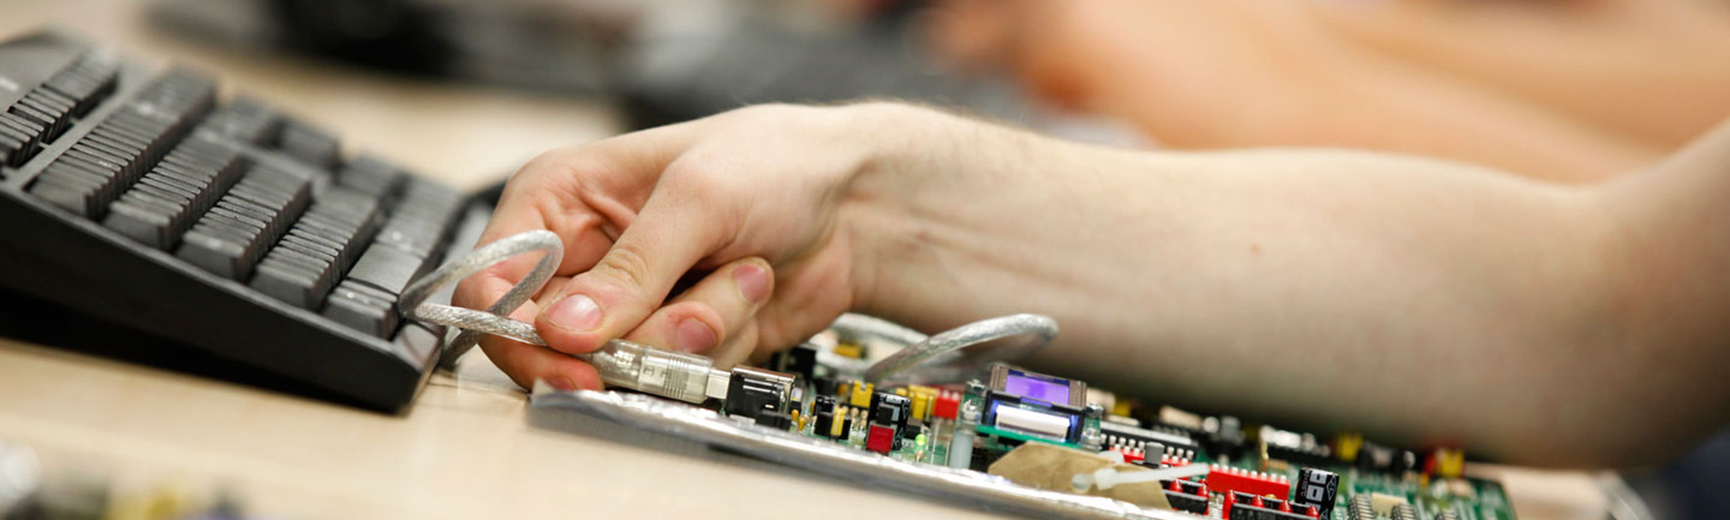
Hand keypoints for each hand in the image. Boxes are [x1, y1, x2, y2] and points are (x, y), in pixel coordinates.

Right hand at [452, 103, 929, 390]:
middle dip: (636, 336)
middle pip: (554, 343)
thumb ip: (631, 270)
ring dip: (695, 330)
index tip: (577, 355)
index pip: (493, 283)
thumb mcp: (697, 199)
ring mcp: (631, 302)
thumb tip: (566, 328)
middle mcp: (585, 256)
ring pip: (623, 364)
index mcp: (560, 199)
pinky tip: (749, 291)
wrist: (854, 203)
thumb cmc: (773, 164)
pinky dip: (723, 341)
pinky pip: (673, 374)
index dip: (522, 329)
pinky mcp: (673, 338)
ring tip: (739, 273)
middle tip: (689, 317)